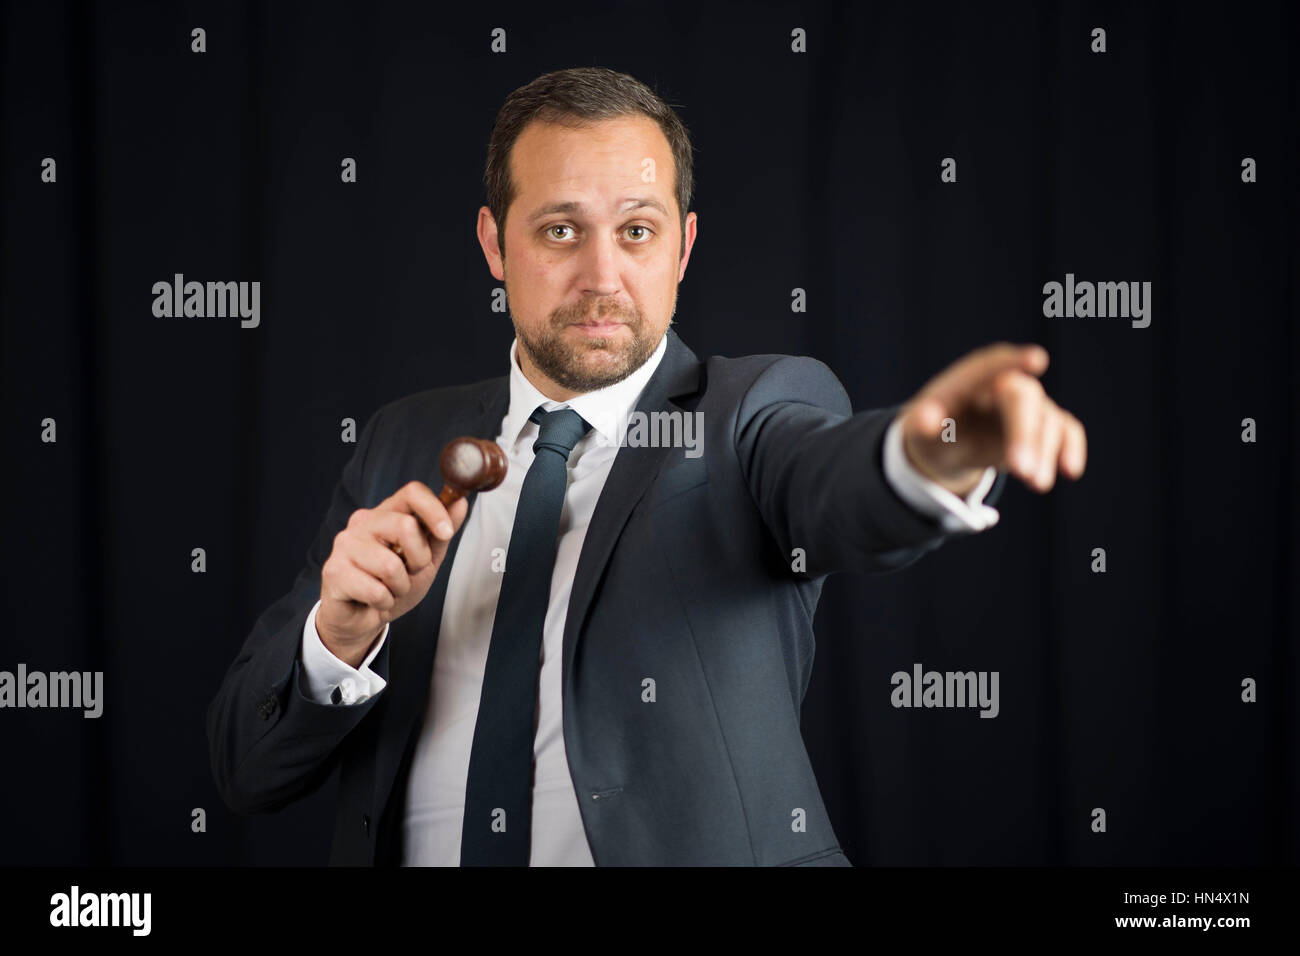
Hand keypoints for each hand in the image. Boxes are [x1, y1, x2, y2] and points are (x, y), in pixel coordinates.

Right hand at [317, 481, 468, 666]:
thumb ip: (441, 534)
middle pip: (405, 526)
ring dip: (400, 586)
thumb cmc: (392, 584)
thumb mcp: (426, 559)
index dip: (434, 510)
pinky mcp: (333, 571)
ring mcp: (345, 545)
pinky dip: (384, 602)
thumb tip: (460, 503)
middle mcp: (363, 522)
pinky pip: (375, 590)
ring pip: (390, 565)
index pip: (412, 492)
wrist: (362, 618)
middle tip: (409, 572)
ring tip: (389, 589)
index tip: (446, 532)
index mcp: (386, 513)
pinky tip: (374, 600)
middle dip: (418, 560)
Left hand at [897, 342, 1086, 495]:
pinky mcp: (1044, 425)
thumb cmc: (933, 433)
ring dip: (1045, 452)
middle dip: (1025, 433)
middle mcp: (1005, 384)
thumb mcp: (919, 433)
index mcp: (971, 379)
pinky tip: (1070, 471)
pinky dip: (1070, 448)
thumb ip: (921, 424)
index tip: (1036, 360)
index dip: (1013, 361)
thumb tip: (925, 419)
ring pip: (1046, 419)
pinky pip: (1065, 430)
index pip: (991, 364)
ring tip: (1035, 485)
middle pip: (1023, 398)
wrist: (948, 446)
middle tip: (1021, 470)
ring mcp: (1028, 404)